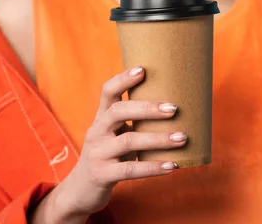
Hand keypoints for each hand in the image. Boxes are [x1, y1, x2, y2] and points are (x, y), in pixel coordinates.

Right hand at [55, 66, 185, 218]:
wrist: (79, 191)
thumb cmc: (107, 158)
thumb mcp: (113, 137)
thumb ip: (132, 124)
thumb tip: (172, 111)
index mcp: (100, 119)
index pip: (107, 92)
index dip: (123, 79)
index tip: (143, 69)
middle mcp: (97, 132)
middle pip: (118, 112)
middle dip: (147, 108)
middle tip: (174, 109)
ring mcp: (97, 154)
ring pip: (128, 141)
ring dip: (158, 139)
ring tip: (182, 138)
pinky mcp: (102, 175)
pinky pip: (130, 170)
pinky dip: (153, 167)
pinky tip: (172, 165)